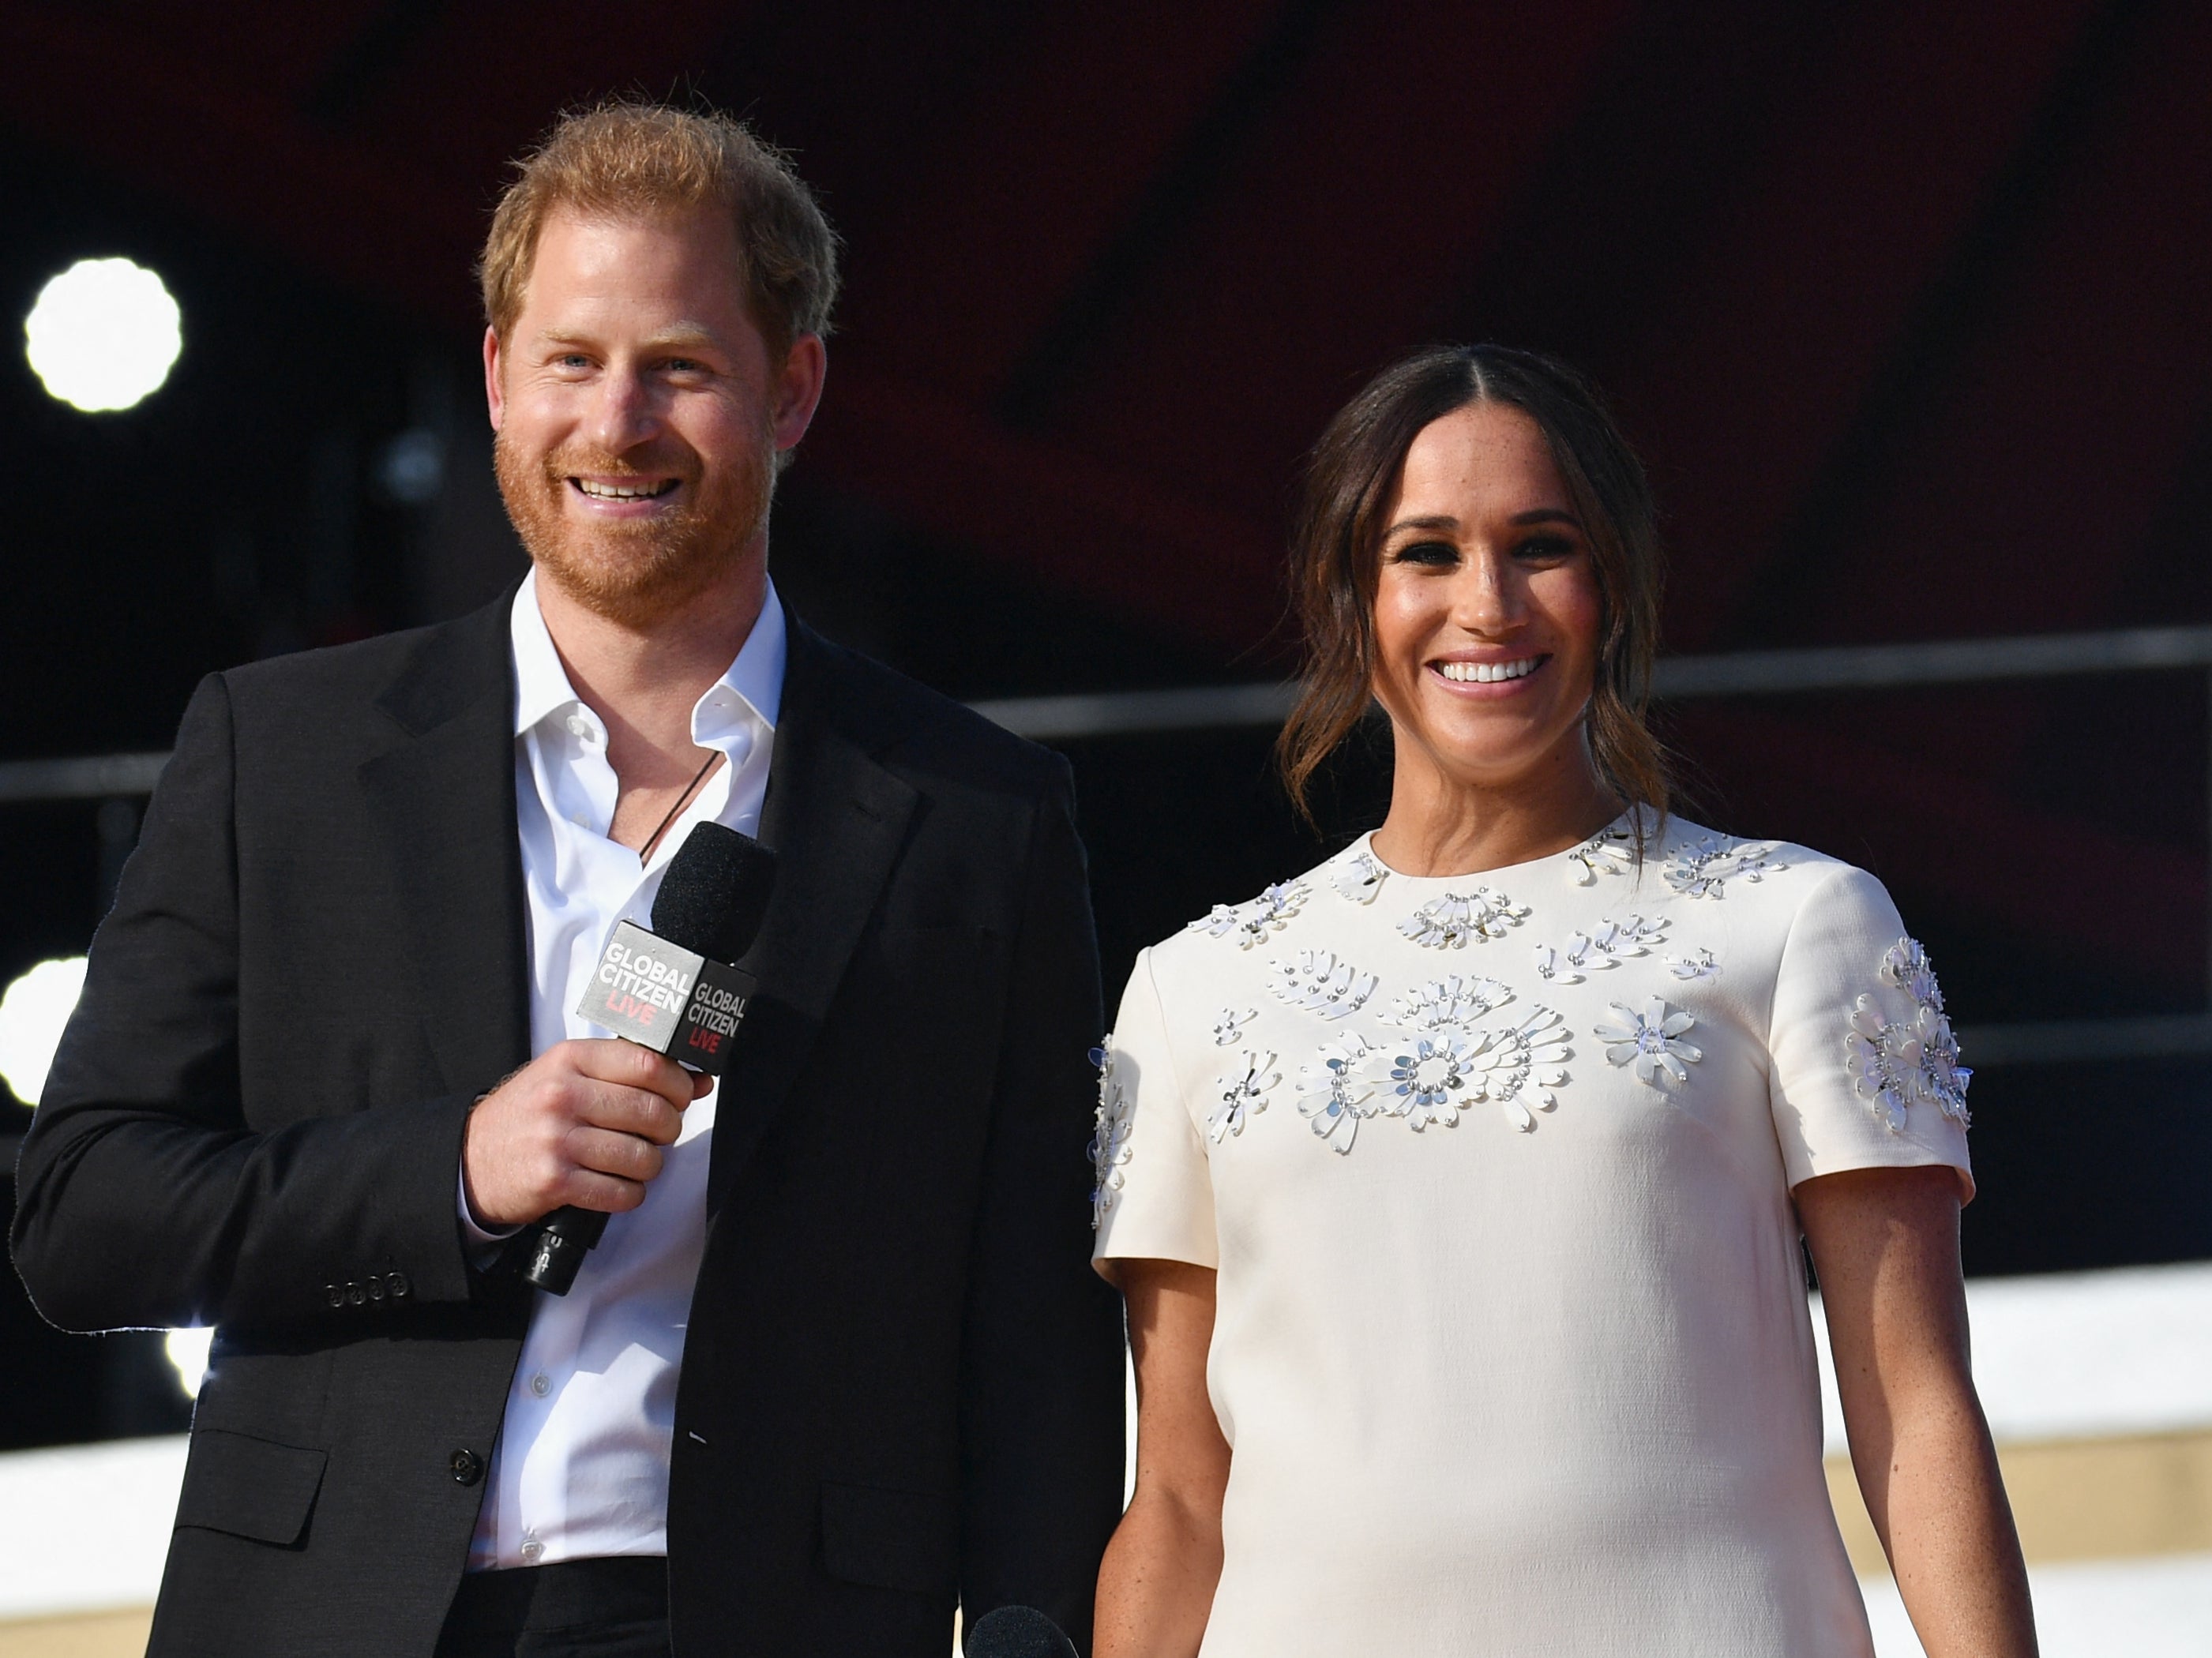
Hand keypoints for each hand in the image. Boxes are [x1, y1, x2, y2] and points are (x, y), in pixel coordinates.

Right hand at [462, 1040, 712, 1227]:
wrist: (470, 1159)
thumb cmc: (528, 1115)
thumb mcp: (569, 1078)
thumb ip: (629, 1073)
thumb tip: (699, 1080)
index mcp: (570, 1060)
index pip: (648, 1064)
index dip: (678, 1084)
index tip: (680, 1095)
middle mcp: (562, 1095)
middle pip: (652, 1111)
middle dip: (669, 1128)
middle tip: (658, 1134)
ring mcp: (557, 1139)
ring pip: (642, 1156)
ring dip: (650, 1166)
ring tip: (634, 1162)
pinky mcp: (554, 1180)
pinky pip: (620, 1192)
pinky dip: (629, 1194)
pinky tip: (617, 1186)